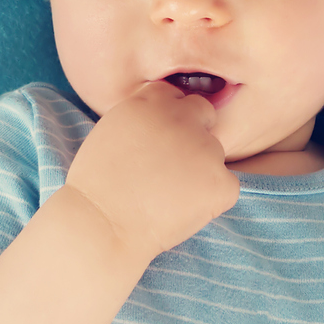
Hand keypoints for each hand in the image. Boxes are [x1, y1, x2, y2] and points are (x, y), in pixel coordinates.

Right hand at [62, 80, 239, 262]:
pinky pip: (226, 186)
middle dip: (193, 135)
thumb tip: (165, 120)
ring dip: (200, 170)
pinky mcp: (222, 182)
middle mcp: (183, 117)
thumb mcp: (111, 131)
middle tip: (171, 168)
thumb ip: (143, 116)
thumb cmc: (97, 187)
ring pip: (214, 154)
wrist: (101, 226)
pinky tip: (181, 210)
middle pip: (203, 114)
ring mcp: (207, 149)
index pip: (175, 96)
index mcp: (152, 100)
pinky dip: (211, 199)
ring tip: (167, 196)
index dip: (168, 120)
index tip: (158, 142)